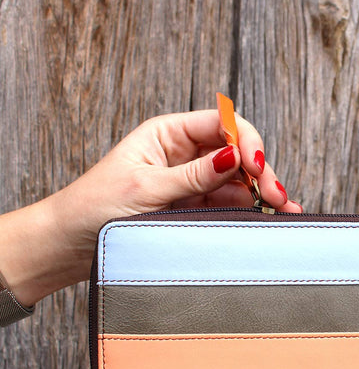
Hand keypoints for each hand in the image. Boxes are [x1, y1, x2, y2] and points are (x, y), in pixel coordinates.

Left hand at [0, 110, 300, 305]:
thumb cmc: (93, 208)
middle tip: (277, 196)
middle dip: (259, 170)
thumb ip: (193, 174)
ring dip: (259, 193)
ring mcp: (190, 182)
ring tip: (280, 210)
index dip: (245, 140)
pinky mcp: (191, 207)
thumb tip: (234, 156)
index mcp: (167, 134)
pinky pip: (226, 203)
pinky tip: (265, 215)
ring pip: (236, 180)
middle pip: (235, 152)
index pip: (220, 124)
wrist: (69, 245)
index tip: (256, 165)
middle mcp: (182, 154)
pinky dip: (247, 209)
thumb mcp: (146, 188)